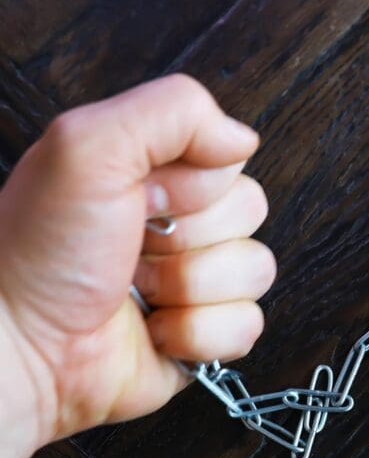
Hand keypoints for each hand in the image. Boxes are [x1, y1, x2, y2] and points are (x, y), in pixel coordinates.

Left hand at [0, 75, 273, 457]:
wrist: (19, 346)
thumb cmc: (37, 250)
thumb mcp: (88, 145)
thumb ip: (174, 110)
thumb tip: (243, 140)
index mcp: (156, 174)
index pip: (230, 164)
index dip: (196, 186)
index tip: (142, 200)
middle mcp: (179, 225)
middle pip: (251, 214)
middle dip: (192, 238)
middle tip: (135, 249)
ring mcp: (194, 284)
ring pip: (255, 272)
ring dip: (192, 287)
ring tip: (138, 294)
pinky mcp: (202, 338)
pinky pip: (246, 327)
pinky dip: (198, 334)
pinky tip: (154, 332)